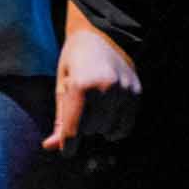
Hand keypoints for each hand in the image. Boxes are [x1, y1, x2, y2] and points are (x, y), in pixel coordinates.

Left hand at [43, 0, 140, 153]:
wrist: (99, 36)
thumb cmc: (73, 62)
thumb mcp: (61, 86)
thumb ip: (60, 118)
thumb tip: (51, 147)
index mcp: (81, 86)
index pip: (75, 129)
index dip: (68, 145)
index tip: (66, 152)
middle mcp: (106, 88)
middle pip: (91, 130)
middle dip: (81, 126)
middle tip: (79, 107)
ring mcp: (124, 91)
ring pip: (109, 130)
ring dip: (98, 126)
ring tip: (93, 106)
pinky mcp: (137, 93)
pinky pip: (126, 126)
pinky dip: (115, 127)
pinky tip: (107, 114)